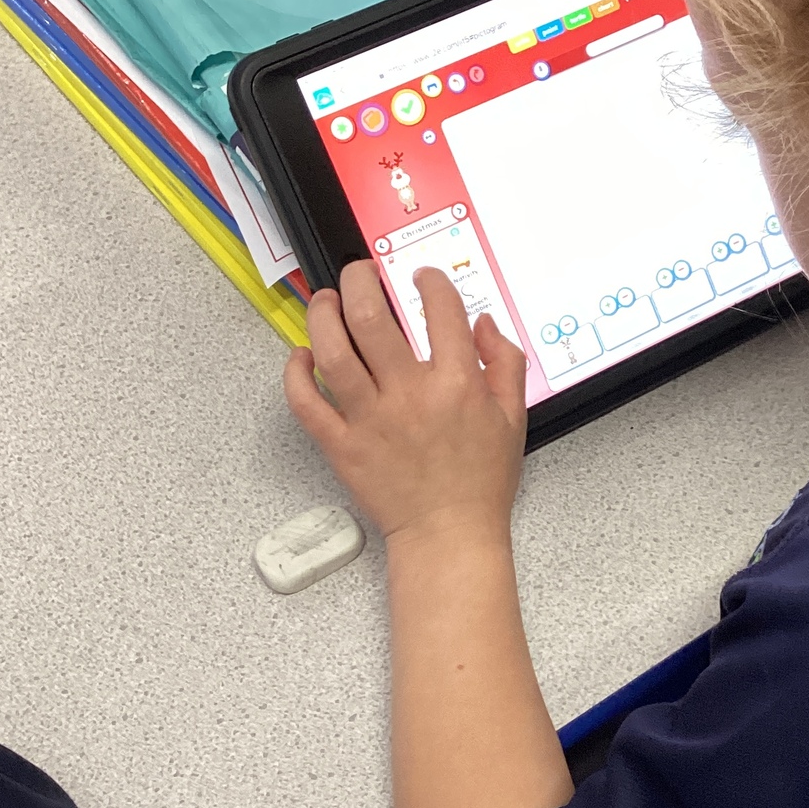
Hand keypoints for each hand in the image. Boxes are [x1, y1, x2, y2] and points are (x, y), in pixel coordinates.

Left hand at [283, 260, 527, 542]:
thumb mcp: (512, 417)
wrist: (449, 534)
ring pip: (332, 351)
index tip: (421, 278)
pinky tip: (302, 356)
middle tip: (359, 273)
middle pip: (370, 317)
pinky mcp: (342, 445)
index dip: (429, 280)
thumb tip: (483, 324)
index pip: (439, 310)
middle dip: (359, 281)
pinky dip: (296, 373)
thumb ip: (504, 363)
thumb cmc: (478, 482)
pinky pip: (306, 402)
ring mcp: (370, 420)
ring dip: (323, 316)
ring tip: (326, 301)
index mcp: (456, 385)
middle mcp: (409, 396)